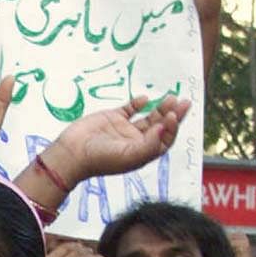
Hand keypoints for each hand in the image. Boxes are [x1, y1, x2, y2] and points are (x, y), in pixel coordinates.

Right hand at [42, 96, 192, 187]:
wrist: (72, 153)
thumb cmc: (99, 159)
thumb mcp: (129, 156)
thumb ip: (149, 144)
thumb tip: (162, 128)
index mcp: (142, 153)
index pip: (164, 140)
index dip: (172, 128)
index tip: (173, 116)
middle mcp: (136, 142)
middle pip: (160, 127)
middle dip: (174, 115)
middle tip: (184, 102)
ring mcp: (124, 130)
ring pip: (148, 117)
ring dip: (160, 108)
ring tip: (170, 97)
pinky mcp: (113, 119)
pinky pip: (129, 109)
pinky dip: (138, 103)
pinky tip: (144, 99)